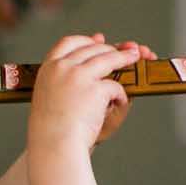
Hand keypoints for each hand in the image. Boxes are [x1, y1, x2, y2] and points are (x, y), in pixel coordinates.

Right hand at [26, 34, 142, 155]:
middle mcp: (63, 67)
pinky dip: (120, 95)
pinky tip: (120, 102)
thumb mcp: (52, 93)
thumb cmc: (52, 126)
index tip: (97, 41)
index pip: (68, 43)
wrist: (54, 144)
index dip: (85, 41)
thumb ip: (70, 72)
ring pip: (108, 59)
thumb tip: (96, 40)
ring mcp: (79, 76)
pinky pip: (115, 86)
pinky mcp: (96, 88)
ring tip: (137, 57)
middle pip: (92, 49)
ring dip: (125, 57)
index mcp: (47, 68)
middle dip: (111, 49)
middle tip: (125, 52)